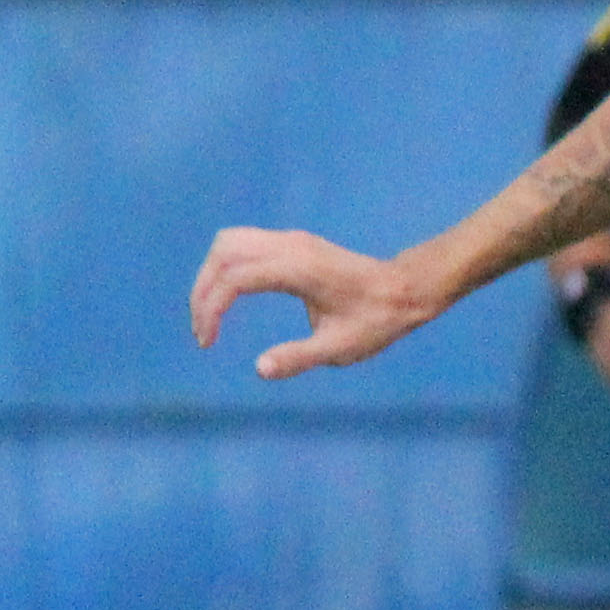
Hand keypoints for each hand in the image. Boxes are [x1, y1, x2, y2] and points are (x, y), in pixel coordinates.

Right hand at [188, 228, 440, 377]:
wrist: (406, 289)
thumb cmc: (377, 320)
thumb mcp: (341, 347)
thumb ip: (299, 357)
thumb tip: (260, 369)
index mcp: (300, 268)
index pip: (235, 278)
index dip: (211, 308)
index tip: (207, 342)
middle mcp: (291, 245)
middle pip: (223, 253)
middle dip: (202, 291)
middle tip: (202, 332)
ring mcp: (292, 239)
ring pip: (229, 243)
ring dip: (210, 275)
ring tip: (209, 316)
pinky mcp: (293, 242)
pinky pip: (244, 244)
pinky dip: (226, 267)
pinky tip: (228, 299)